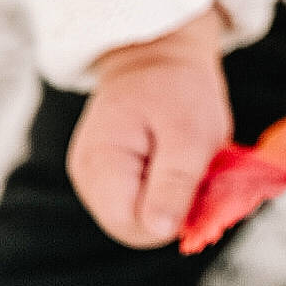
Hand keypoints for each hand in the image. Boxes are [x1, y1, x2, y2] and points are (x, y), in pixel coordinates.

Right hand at [66, 4, 232, 247]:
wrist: (161, 53)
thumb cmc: (179, 87)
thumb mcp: (190, 132)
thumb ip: (175, 183)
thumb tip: (160, 232)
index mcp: (101, 164)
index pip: (132, 226)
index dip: (172, 214)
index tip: (197, 179)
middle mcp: (88, 178)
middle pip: (133, 226)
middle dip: (173, 206)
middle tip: (194, 165)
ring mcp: (95, 179)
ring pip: (139, 217)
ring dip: (171, 197)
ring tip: (182, 156)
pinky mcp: (109, 177)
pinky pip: (140, 201)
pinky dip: (164, 189)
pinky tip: (172, 158)